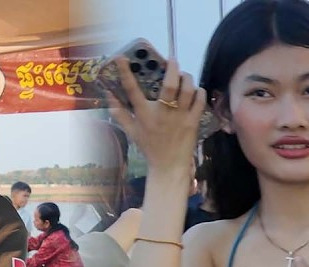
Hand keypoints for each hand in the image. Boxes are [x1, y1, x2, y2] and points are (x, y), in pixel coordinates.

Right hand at [106, 56, 204, 177]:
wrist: (168, 166)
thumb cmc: (149, 147)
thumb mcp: (131, 132)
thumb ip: (119, 114)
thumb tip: (108, 96)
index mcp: (144, 115)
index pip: (132, 91)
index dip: (126, 73)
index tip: (121, 58)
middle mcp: (162, 114)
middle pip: (169, 85)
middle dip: (172, 68)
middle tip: (172, 60)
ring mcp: (180, 117)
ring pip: (187, 90)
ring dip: (187, 78)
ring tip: (184, 75)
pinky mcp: (193, 121)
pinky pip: (199, 100)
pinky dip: (199, 91)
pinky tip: (196, 90)